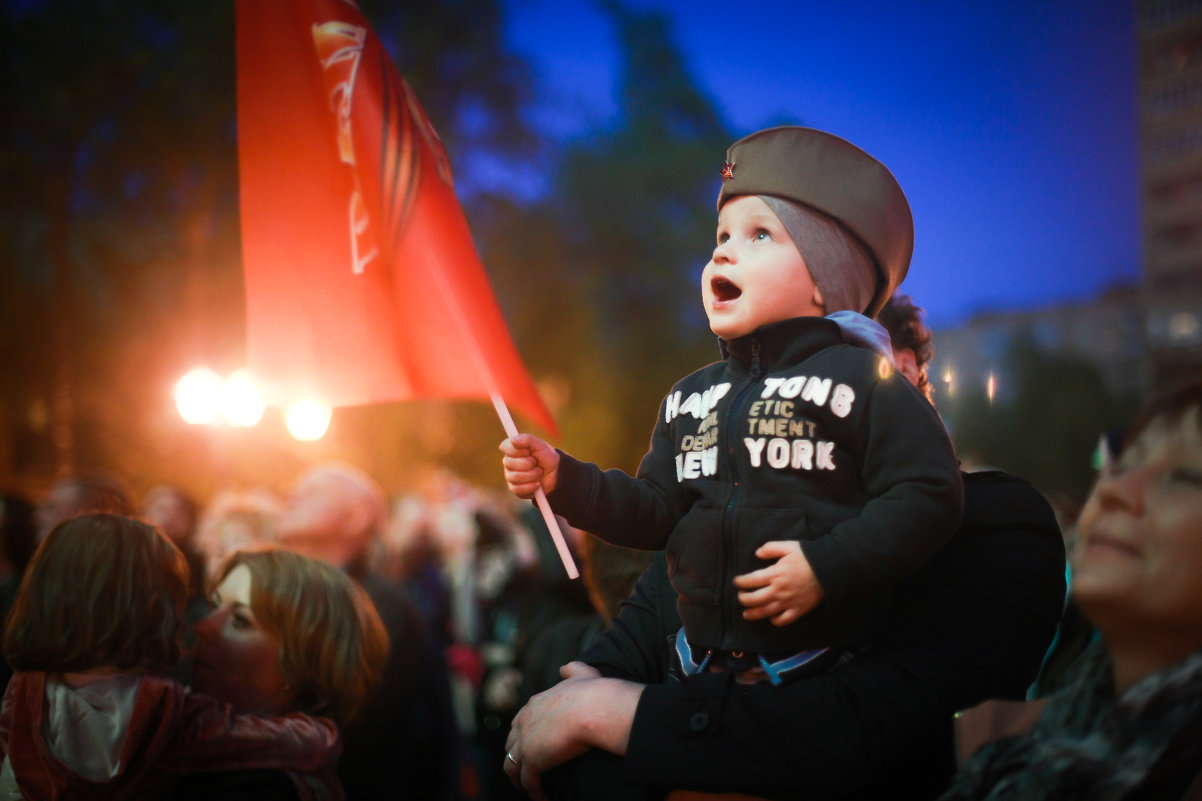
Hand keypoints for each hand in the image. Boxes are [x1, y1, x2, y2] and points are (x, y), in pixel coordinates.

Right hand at [500, 433, 560, 498]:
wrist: (556, 474)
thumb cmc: (546, 457)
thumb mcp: (540, 445)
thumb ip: (527, 440)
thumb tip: (513, 439)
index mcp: (513, 449)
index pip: (505, 447)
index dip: (517, 450)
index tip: (528, 451)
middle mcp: (509, 462)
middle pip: (509, 463)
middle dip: (528, 464)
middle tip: (536, 462)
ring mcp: (510, 476)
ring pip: (515, 477)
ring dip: (532, 475)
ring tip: (539, 472)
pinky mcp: (515, 489)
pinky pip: (518, 489)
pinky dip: (531, 486)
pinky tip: (537, 484)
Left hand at [502, 669, 642, 799]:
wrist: (594, 708)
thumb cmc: (592, 693)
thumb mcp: (582, 674)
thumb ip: (572, 670)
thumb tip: (564, 668)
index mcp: (535, 704)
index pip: (521, 722)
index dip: (525, 735)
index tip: (534, 747)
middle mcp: (525, 722)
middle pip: (511, 743)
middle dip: (517, 757)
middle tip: (528, 770)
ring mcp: (526, 742)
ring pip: (512, 766)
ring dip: (519, 779)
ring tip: (531, 789)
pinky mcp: (533, 761)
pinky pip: (528, 782)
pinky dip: (534, 792)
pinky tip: (543, 799)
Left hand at [732, 541, 822, 625]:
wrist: (829, 569)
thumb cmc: (808, 556)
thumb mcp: (789, 546)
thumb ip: (771, 548)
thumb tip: (757, 553)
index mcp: (775, 574)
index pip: (751, 581)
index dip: (740, 582)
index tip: (736, 582)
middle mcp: (778, 590)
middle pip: (754, 599)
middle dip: (743, 599)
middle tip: (740, 597)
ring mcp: (788, 602)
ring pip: (765, 612)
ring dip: (753, 614)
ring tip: (746, 614)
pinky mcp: (798, 610)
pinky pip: (783, 620)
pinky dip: (774, 621)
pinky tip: (770, 618)